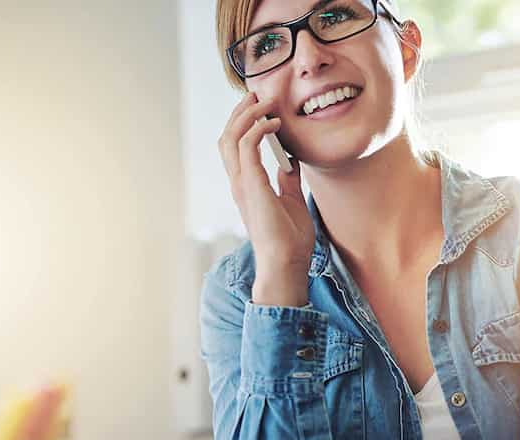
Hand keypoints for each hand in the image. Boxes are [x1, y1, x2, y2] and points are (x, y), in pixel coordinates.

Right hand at [217, 92, 314, 303]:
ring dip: (247, 115)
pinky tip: (274, 123)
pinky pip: (247, 147)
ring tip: (265, 102)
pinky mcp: (252, 186)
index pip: (235, 147)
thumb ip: (288, 180)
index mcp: (246, 186)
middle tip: (257, 95)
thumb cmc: (289, 240)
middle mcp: (239, 183)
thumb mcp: (292, 201)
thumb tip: (291, 161)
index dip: (243, 123)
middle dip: (240, 112)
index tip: (261, 107)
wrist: (287, 263)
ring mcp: (242, 185)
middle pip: (227, 137)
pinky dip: (257, 129)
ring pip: (231, 138)